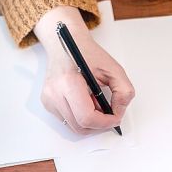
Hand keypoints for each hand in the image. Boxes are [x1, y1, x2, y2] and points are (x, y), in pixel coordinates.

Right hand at [34, 7, 134, 134]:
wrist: (64, 43)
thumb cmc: (86, 53)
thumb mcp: (113, 68)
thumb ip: (123, 91)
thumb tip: (119, 112)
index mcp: (69, 82)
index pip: (87, 118)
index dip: (105, 122)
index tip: (115, 117)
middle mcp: (54, 93)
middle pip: (80, 127)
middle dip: (99, 124)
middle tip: (108, 112)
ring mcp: (49, 99)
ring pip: (74, 127)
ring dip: (90, 121)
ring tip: (96, 103)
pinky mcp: (47, 102)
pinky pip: (68, 121)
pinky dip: (80, 117)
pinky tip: (85, 102)